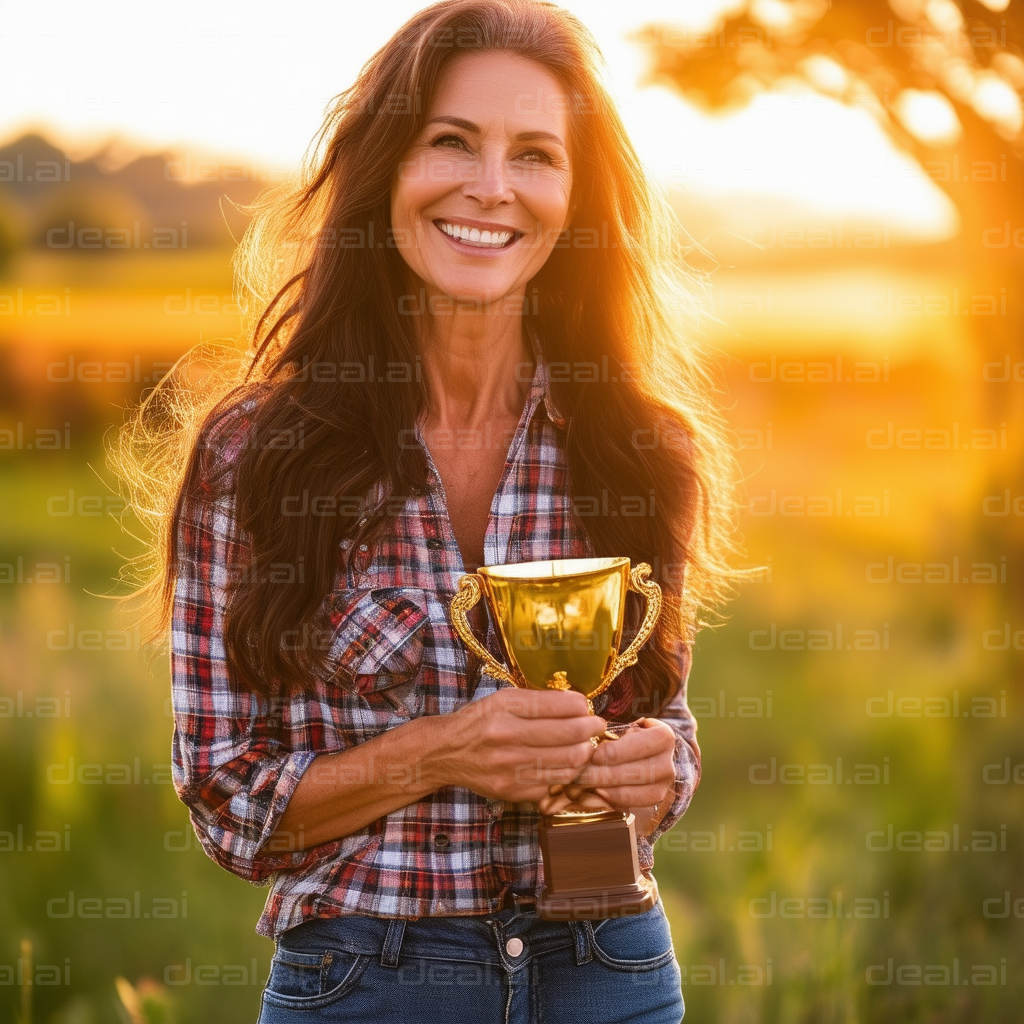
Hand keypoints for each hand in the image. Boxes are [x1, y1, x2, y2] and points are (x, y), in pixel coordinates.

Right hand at [437, 687, 607, 804]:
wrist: (444, 752)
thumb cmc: (479, 721)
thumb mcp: (503, 699)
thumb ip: (539, 700)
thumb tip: (579, 704)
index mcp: (505, 708)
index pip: (559, 707)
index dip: (583, 708)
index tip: (589, 709)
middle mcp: (507, 737)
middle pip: (570, 738)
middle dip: (591, 731)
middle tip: (597, 727)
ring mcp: (510, 768)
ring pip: (568, 765)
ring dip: (583, 754)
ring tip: (585, 746)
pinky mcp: (512, 791)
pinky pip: (553, 784)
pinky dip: (564, 774)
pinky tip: (563, 764)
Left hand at [537, 718, 675, 815]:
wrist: (645, 750)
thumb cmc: (626, 732)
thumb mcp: (621, 724)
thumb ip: (606, 730)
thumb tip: (581, 735)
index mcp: (663, 737)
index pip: (637, 746)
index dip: (612, 753)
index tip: (591, 756)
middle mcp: (668, 763)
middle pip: (633, 773)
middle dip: (601, 776)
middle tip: (577, 777)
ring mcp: (663, 785)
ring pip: (633, 793)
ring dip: (602, 792)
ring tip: (578, 790)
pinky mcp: (653, 801)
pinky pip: (631, 806)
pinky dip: (607, 803)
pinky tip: (589, 798)